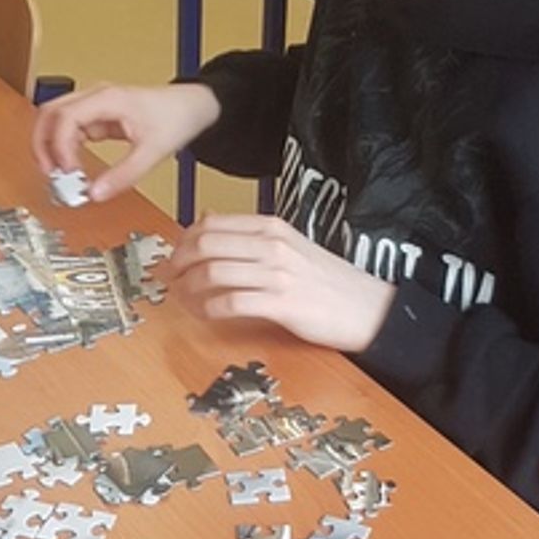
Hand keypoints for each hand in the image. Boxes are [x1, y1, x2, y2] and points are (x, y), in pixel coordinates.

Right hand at [31, 81, 221, 201]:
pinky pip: (67, 128)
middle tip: (48, 174)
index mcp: (107, 99)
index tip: (68, 173)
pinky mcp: (96, 115)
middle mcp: (95, 97)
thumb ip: (123, 176)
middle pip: (49, 114)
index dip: (59, 148)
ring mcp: (93, 105)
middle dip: (42, 145)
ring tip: (56, 174)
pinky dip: (62, 147)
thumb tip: (95, 194)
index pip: (65, 119)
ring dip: (48, 145)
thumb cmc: (176, 117)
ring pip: (53, 119)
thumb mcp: (153, 152)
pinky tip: (69, 166)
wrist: (192, 106)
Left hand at [163, 214, 395, 352]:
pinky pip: (230, 302)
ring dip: (188, 288)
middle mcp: (272, 245)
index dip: (182, 241)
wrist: (369, 308)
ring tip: (182, 300)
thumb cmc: (327, 282)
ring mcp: (277, 273)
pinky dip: (207, 309)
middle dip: (177, 263)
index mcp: (272, 227)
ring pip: (212, 272)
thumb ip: (251, 238)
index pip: (211, 223)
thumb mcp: (290, 246)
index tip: (172, 256)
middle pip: (205, 244)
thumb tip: (207, 225)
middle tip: (169, 279)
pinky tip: (204, 315)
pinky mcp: (281, 303)